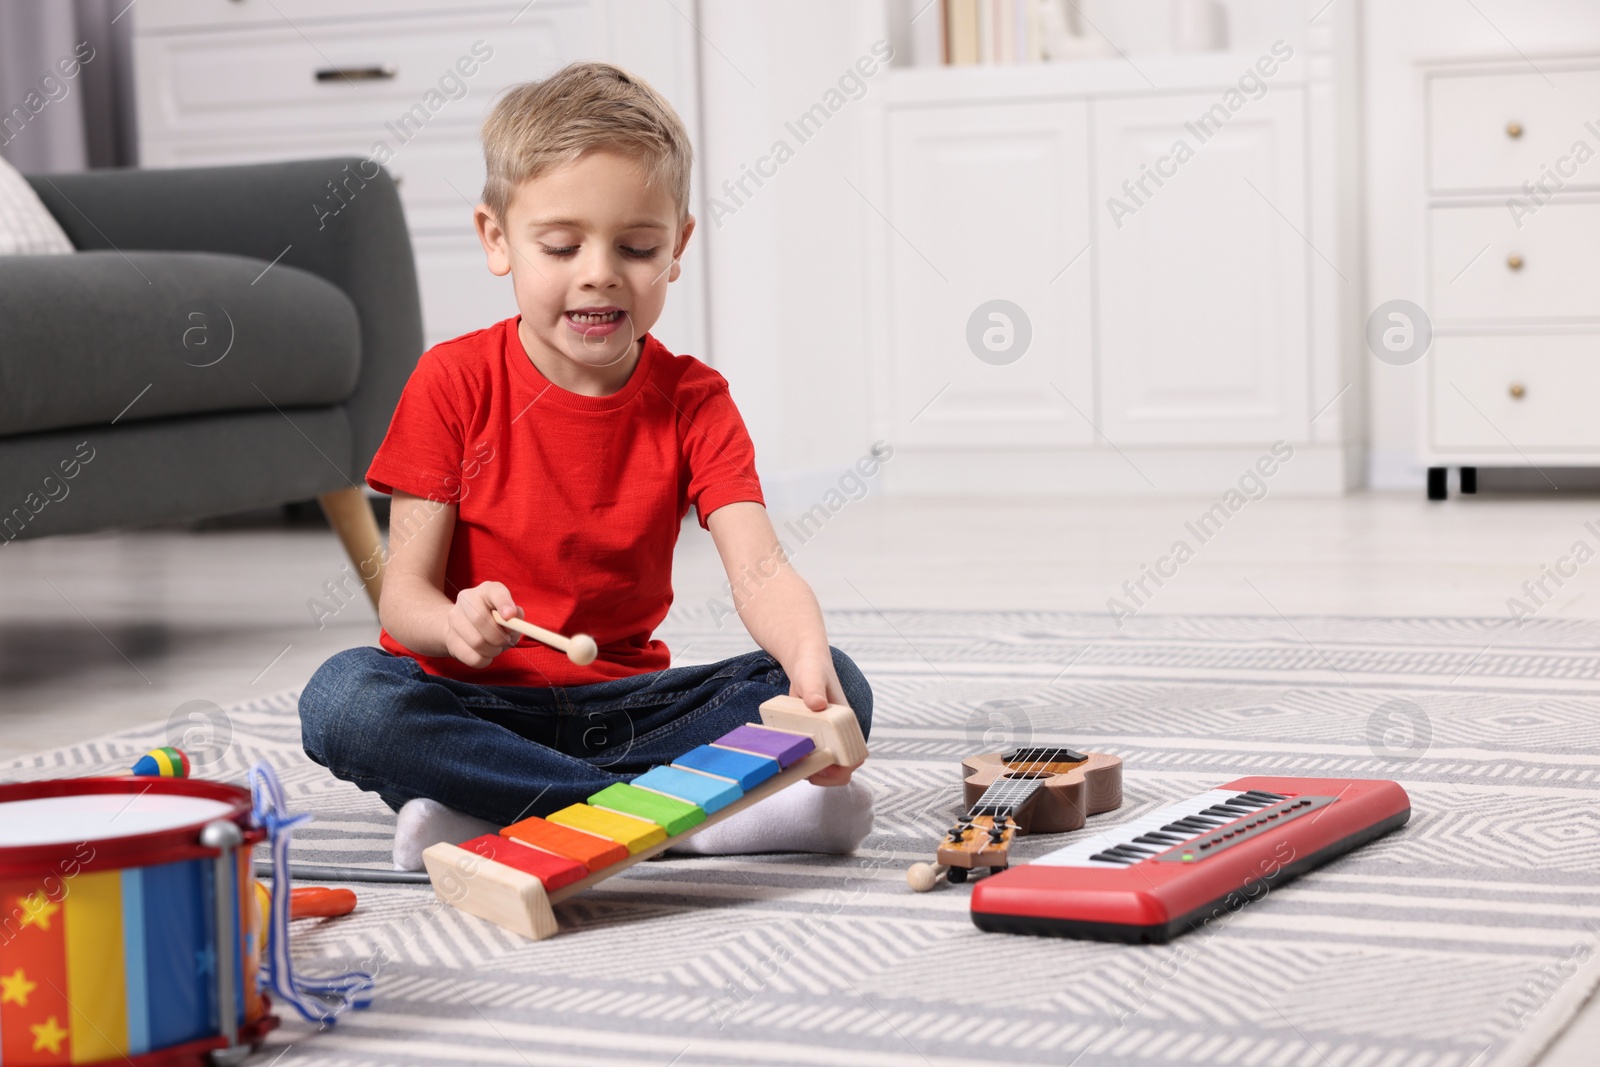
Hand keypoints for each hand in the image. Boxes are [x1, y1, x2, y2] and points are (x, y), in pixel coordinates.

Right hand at [441, 581, 521, 667]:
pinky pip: (472, 657)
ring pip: (476, 642)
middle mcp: (466, 600)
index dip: (503, 603)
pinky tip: (485, 655)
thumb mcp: (509, 614)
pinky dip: (484, 660)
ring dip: (493, 651)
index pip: (494, 591)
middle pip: (479, 619)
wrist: (464, 627)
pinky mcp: (450, 639)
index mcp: (486, 590)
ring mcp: (454, 619)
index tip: (510, 616)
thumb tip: (515, 619)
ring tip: (496, 648)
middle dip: (499, 637)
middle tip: (506, 641)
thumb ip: (516, 616)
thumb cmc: (494, 620)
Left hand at [787, 652, 858, 785]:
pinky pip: (810, 757)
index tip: (820, 768)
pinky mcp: (812, 738)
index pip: (854, 756)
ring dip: (810, 770)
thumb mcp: (812, 677)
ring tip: (792, 761)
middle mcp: (838, 733)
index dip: (841, 769)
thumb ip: (814, 689)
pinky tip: (787, 754)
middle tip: (802, 768)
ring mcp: (826, 737)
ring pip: (825, 766)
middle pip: (840, 768)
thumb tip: (817, 704)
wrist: (805, 664)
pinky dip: (800, 762)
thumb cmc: (813, 668)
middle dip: (824, 776)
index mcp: (846, 723)